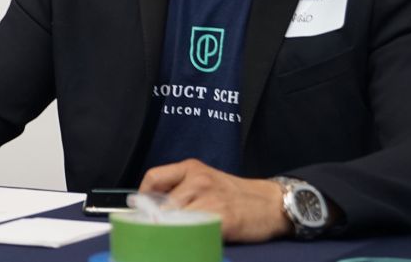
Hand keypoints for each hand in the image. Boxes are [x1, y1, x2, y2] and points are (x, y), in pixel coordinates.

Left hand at [139, 158, 291, 242]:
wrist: (271, 204)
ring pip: (176, 220)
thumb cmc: (235, 195)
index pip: (154, 178)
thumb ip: (179, 188)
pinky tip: (193, 241)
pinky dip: (190, 239)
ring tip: (177, 237)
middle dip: (158, 221)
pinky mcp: (223, 220)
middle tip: (158, 231)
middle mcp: (199, 180)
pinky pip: (195, 232)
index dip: (142, 197)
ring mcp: (211, 200)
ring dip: (173, 232)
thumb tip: (147, 205)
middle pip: (162, 205)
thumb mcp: (205, 180)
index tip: (139, 211)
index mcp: (191, 168)